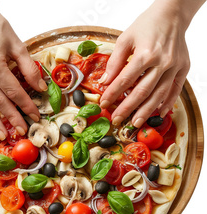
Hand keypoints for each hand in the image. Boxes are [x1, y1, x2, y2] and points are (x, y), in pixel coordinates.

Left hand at [99, 0, 203, 127]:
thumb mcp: (125, 39)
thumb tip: (105, 82)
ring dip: (146, 111)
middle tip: (117, 120)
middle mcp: (162, 62)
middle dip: (127, 108)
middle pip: (142, 91)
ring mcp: (175, 67)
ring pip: (159, 95)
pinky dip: (167, 103)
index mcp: (146, 54)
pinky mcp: (184, 68)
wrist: (172, 15)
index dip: (113, 93)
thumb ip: (115, 62)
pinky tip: (157, 113)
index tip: (104, 104)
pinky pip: (175, 90)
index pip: (125, 80)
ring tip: (135, 123)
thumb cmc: (146, 25)